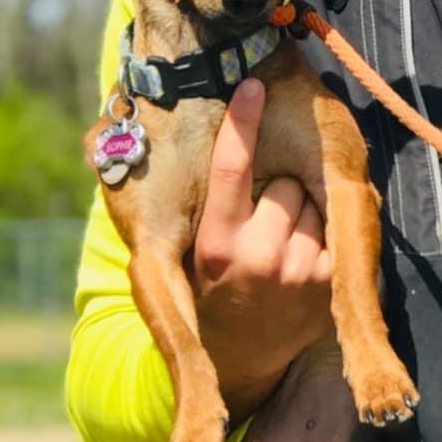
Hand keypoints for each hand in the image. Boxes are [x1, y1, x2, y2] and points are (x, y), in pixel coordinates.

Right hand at [191, 79, 333, 400]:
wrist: (243, 357)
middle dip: (273, 189)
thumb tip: (107, 134)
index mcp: (213, 245)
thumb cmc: (208, 284)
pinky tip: (302, 252)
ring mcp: (297, 272)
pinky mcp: (330, 282)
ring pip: (310, 198)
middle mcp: (256, 258)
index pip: (230, 170)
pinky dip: (321, 229)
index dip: (242, 123)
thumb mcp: (184, 247)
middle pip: (281, 181)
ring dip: (301, 208)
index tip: (252, 85)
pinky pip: (334, 224)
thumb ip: (171, 198)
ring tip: (279, 239)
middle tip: (258, 219)